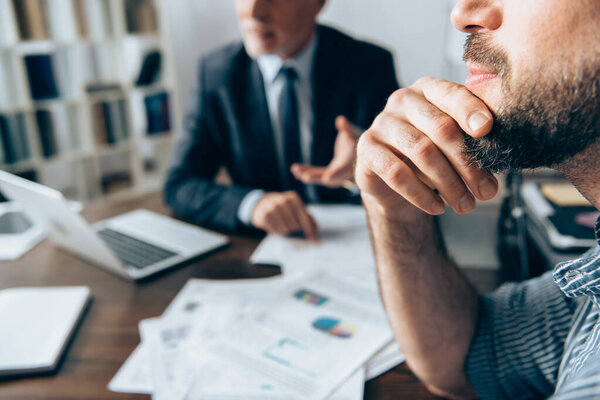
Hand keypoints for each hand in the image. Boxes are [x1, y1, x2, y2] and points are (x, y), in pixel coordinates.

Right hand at [251, 191, 316, 238]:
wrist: (261, 203)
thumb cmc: (283, 207)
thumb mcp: (294, 207)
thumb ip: (306, 216)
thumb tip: (315, 227)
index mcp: (293, 198)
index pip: (304, 217)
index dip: (309, 230)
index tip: (313, 239)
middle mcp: (283, 200)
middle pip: (295, 225)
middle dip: (295, 230)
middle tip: (291, 227)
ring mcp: (273, 207)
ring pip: (285, 229)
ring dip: (285, 231)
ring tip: (282, 225)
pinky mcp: (264, 215)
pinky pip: (275, 231)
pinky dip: (277, 231)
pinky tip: (275, 225)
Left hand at [291, 116, 360, 187]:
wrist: (361, 151)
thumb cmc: (358, 139)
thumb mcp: (355, 133)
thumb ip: (347, 129)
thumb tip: (340, 120)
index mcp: (351, 164)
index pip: (343, 171)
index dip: (336, 174)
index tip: (326, 178)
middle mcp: (343, 173)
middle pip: (330, 177)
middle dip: (317, 177)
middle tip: (305, 177)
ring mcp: (335, 174)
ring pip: (320, 177)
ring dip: (306, 174)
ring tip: (294, 168)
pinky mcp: (328, 173)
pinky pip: (316, 173)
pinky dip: (305, 171)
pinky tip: (295, 168)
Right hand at [355, 77, 498, 217]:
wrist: (395, 181)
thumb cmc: (432, 155)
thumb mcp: (455, 143)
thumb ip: (475, 140)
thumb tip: (501, 154)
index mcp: (428, 89)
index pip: (452, 95)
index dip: (471, 110)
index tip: (488, 130)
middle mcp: (402, 100)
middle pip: (440, 128)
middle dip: (467, 163)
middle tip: (486, 191)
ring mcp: (381, 123)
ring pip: (421, 151)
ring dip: (449, 183)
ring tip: (466, 205)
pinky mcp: (366, 149)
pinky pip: (396, 173)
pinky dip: (421, 194)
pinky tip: (438, 207)